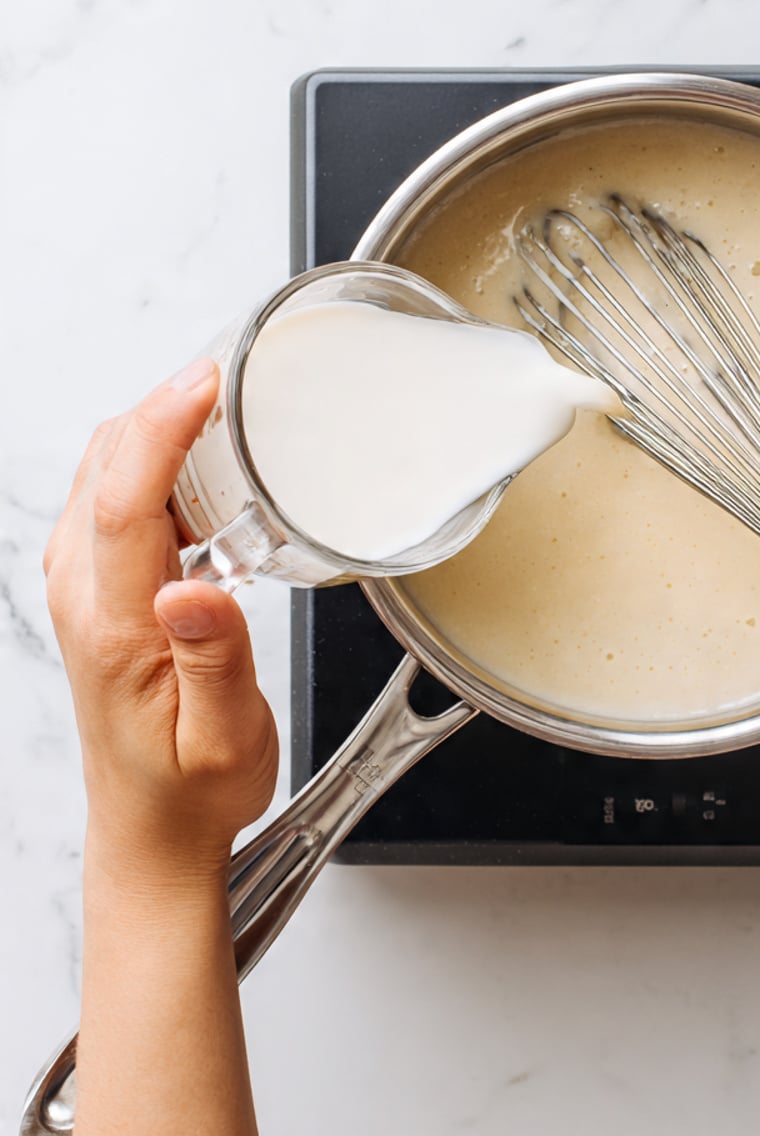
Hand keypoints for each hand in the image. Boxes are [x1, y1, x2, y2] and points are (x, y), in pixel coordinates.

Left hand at [44, 358, 277, 886]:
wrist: (153, 828)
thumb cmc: (192, 787)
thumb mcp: (221, 737)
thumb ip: (213, 660)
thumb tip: (193, 589)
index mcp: (116, 628)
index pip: (125, 503)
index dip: (162, 430)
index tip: (207, 382)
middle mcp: (85, 597)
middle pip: (106, 467)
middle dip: (162, 404)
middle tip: (234, 371)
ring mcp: (85, 589)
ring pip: (107, 473)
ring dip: (159, 425)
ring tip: (227, 402)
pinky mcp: (102, 589)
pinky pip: (118, 497)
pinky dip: (156, 458)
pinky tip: (206, 461)